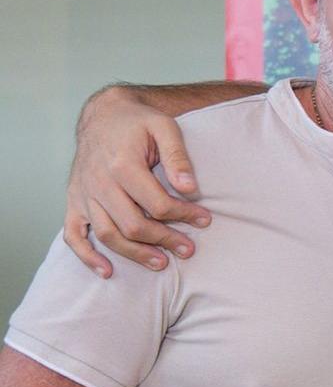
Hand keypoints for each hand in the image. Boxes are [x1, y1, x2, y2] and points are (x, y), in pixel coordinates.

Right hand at [64, 87, 208, 276]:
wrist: (103, 114)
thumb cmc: (137, 123)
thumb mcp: (164, 127)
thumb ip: (178, 157)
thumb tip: (190, 188)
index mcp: (122, 164)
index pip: (157, 204)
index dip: (184, 215)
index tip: (205, 220)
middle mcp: (99, 182)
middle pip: (133, 225)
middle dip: (165, 240)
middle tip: (188, 249)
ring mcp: (84, 194)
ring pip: (108, 234)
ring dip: (135, 254)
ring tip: (161, 263)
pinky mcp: (74, 201)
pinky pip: (73, 235)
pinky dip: (87, 256)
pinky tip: (107, 271)